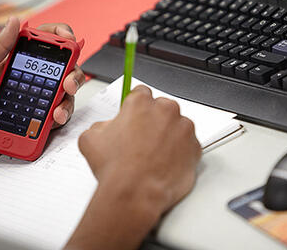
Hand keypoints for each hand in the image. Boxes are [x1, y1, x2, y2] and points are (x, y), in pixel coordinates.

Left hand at [0, 17, 84, 171]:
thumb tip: (13, 22)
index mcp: (17, 61)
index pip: (45, 41)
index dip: (60, 35)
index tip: (66, 39)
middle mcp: (33, 77)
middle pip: (65, 65)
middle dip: (73, 71)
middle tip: (67, 81)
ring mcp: (41, 97)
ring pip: (68, 89)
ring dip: (69, 95)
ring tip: (57, 106)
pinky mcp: (44, 117)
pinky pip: (62, 112)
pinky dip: (62, 114)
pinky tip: (54, 117)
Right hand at [67, 86, 200, 249]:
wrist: (135, 194)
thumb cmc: (116, 168)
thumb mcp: (91, 138)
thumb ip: (102, 125)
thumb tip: (108, 127)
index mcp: (141, 103)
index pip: (141, 93)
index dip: (136, 107)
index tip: (135, 115)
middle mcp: (166, 110)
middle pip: (162, 108)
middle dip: (153, 121)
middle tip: (141, 140)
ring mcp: (184, 129)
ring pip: (177, 126)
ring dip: (168, 136)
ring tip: (153, 156)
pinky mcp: (195, 148)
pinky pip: (188, 146)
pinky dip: (179, 153)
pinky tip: (164, 164)